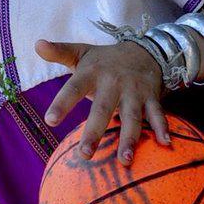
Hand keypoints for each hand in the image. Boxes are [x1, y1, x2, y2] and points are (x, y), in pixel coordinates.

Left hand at [36, 38, 167, 165]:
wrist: (144, 50)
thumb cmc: (104, 60)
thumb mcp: (81, 52)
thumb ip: (59, 52)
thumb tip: (37, 44)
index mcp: (92, 72)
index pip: (74, 88)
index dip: (63, 104)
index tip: (50, 121)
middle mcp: (113, 82)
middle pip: (103, 108)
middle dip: (95, 131)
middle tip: (84, 154)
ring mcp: (134, 91)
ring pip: (131, 116)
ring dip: (129, 138)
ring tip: (125, 160)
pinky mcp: (151, 98)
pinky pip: (157, 114)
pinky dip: (163, 127)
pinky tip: (166, 143)